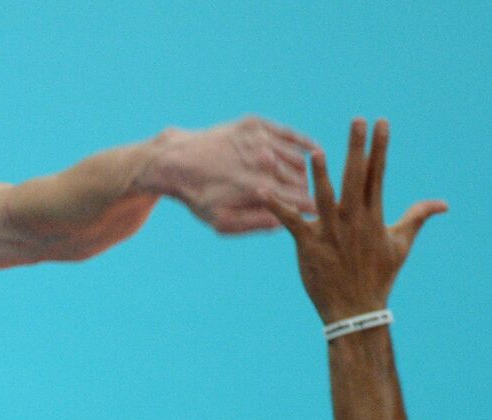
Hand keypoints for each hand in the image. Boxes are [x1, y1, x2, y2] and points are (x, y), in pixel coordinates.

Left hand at [141, 116, 318, 233]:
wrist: (176, 162)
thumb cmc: (200, 196)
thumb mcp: (223, 222)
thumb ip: (256, 223)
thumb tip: (285, 222)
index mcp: (259, 189)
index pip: (300, 200)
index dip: (310, 208)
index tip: (315, 215)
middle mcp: (263, 161)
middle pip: (301, 181)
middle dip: (305, 192)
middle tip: (302, 200)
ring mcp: (260, 139)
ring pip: (298, 159)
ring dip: (302, 172)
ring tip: (300, 183)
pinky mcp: (255, 124)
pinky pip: (288, 134)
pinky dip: (303, 144)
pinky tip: (314, 151)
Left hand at [264, 118, 445, 323]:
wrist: (356, 310)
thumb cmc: (379, 276)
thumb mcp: (401, 245)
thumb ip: (417, 217)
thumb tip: (443, 204)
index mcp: (373, 216)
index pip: (377, 175)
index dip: (379, 147)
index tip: (381, 123)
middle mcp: (352, 220)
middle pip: (355, 178)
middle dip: (357, 148)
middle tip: (357, 120)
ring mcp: (330, 232)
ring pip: (324, 197)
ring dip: (321, 175)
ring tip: (318, 152)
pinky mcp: (309, 244)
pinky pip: (290, 221)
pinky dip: (276, 206)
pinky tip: (262, 188)